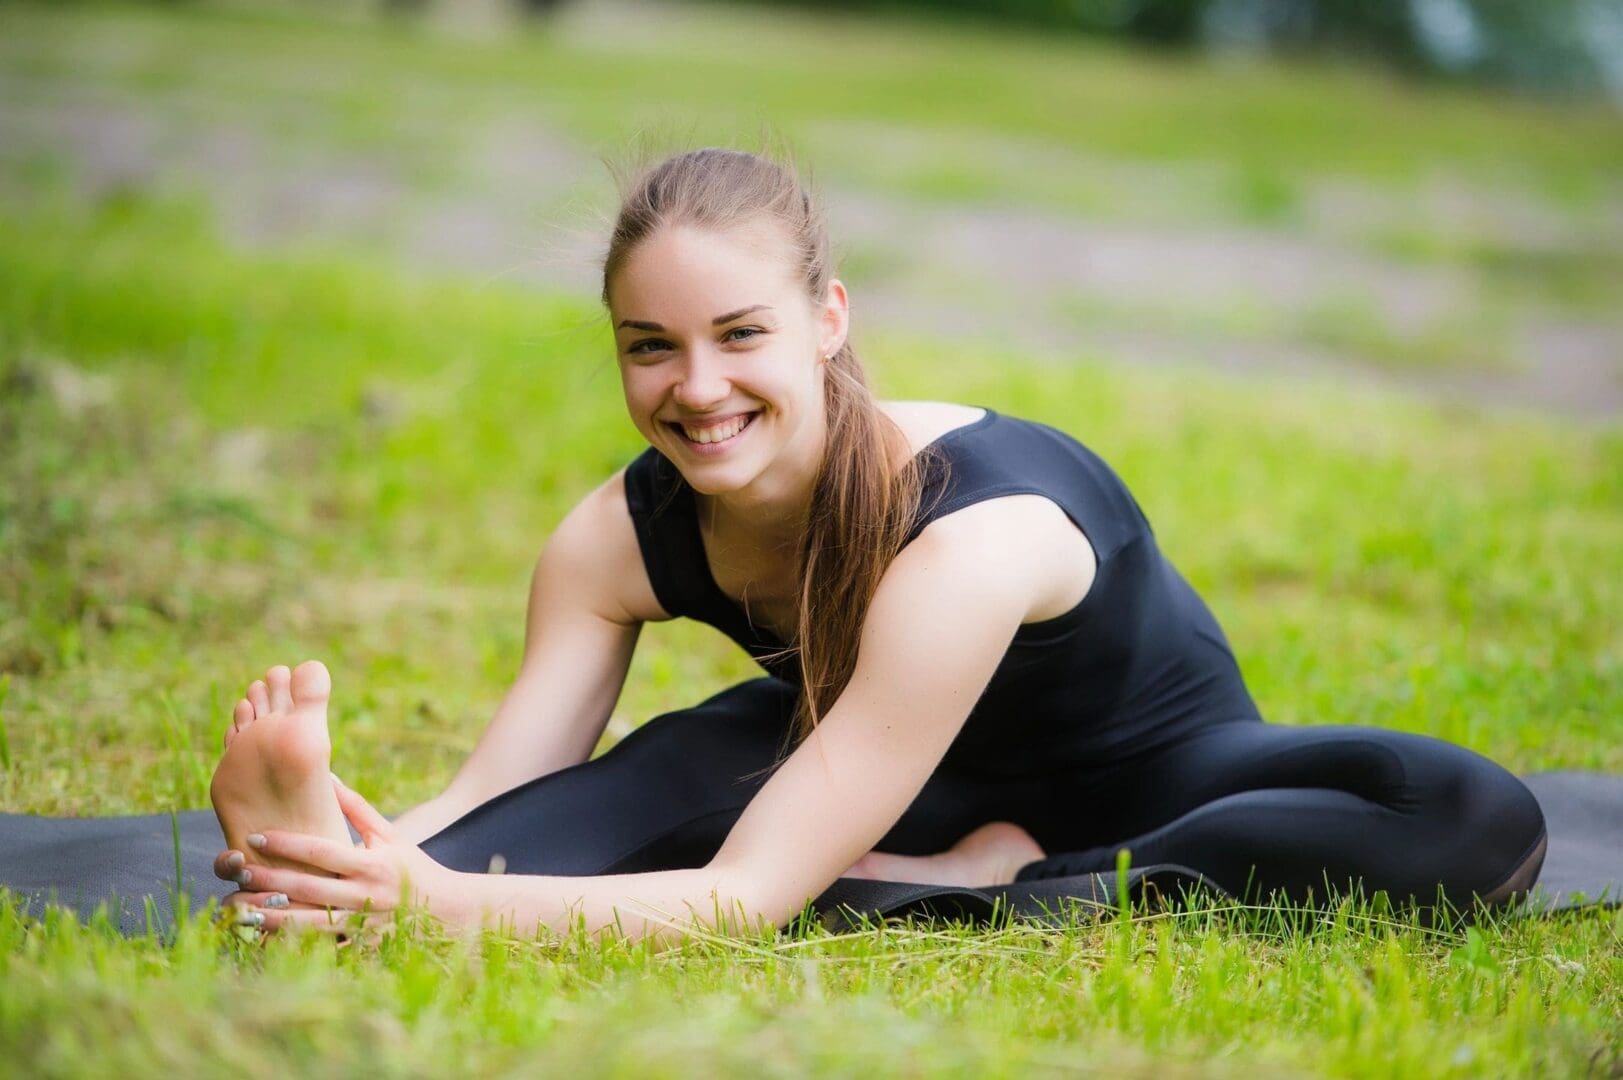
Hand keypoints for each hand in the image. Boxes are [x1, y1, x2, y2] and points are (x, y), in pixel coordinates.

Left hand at [224, 776, 456, 937]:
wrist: (448, 912)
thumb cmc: (412, 867)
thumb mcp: (389, 835)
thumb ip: (356, 809)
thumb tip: (327, 777)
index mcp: (371, 865)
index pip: (322, 852)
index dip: (286, 843)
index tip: (255, 835)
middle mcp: (365, 896)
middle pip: (308, 888)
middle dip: (269, 879)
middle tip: (238, 870)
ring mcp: (362, 928)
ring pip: (307, 924)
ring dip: (269, 916)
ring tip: (237, 908)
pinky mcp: (360, 951)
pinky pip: (318, 952)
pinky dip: (289, 948)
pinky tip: (261, 939)